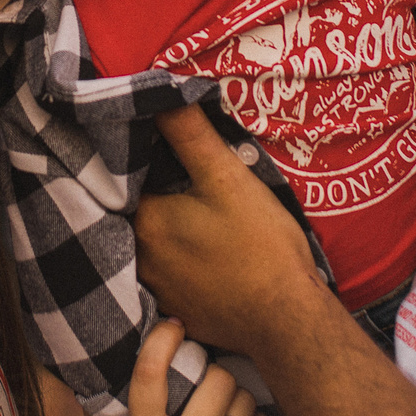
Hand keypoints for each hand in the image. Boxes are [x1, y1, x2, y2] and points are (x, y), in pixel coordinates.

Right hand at [86, 320, 277, 415]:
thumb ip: (98, 413)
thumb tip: (83, 370)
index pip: (151, 371)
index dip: (166, 338)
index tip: (176, 328)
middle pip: (216, 380)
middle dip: (217, 375)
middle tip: (214, 382)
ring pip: (243, 405)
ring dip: (240, 401)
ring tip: (232, 409)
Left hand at [136, 105, 331, 355]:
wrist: (287, 320)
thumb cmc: (261, 246)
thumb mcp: (229, 179)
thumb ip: (190, 135)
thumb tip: (160, 94)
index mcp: (147, 221)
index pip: (128, 180)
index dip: (145, 162)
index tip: (163, 152)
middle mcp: (140, 258)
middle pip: (138, 213)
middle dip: (156, 196)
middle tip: (185, 184)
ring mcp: (157, 290)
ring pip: (152, 246)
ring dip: (167, 232)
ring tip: (195, 218)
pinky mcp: (176, 312)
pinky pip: (167, 276)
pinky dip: (178, 263)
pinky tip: (204, 255)